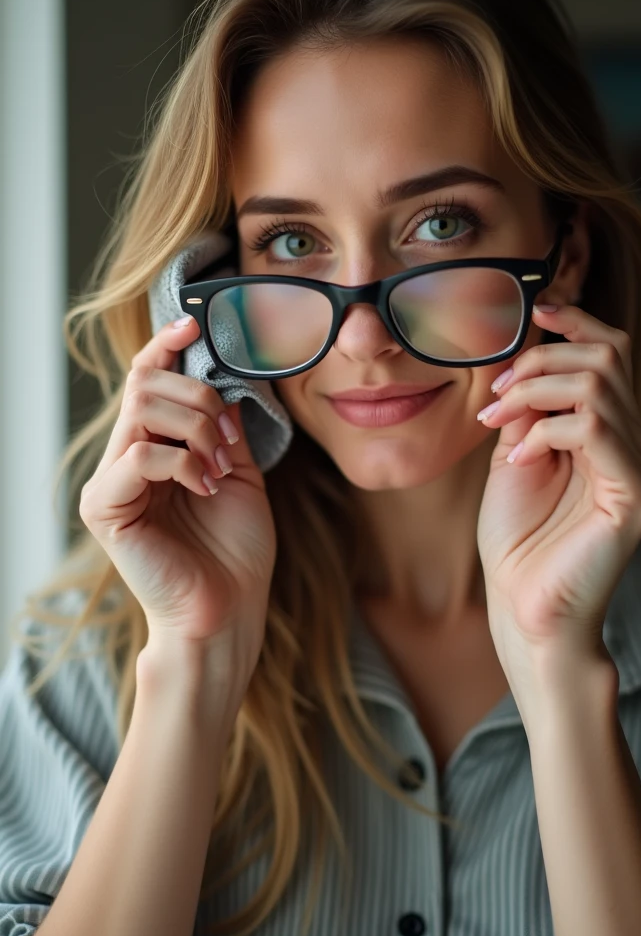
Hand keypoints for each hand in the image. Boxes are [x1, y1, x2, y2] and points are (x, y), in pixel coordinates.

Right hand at [79, 317, 276, 695]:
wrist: (230, 609)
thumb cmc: (235, 551)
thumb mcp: (239, 474)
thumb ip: (225, 429)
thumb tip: (225, 383)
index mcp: (152, 450)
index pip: (146, 381)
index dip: (164, 347)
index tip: (192, 325)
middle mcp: (124, 460)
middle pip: (146, 384)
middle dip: (198, 397)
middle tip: (227, 440)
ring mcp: (111, 483)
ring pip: (142, 409)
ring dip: (195, 428)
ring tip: (220, 468)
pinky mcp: (105, 509)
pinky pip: (140, 455)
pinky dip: (182, 462)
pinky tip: (205, 486)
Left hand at [475, 304, 640, 707]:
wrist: (523, 605)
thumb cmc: (517, 538)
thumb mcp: (514, 453)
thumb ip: (527, 407)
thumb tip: (524, 357)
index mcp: (608, 430)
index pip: (608, 353)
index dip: (575, 322)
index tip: (533, 310)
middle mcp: (634, 442)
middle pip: (605, 354)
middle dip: (540, 359)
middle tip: (495, 396)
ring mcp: (640, 467)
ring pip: (595, 383)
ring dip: (532, 391)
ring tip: (498, 423)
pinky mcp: (634, 493)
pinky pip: (592, 429)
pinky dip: (543, 432)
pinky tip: (519, 457)